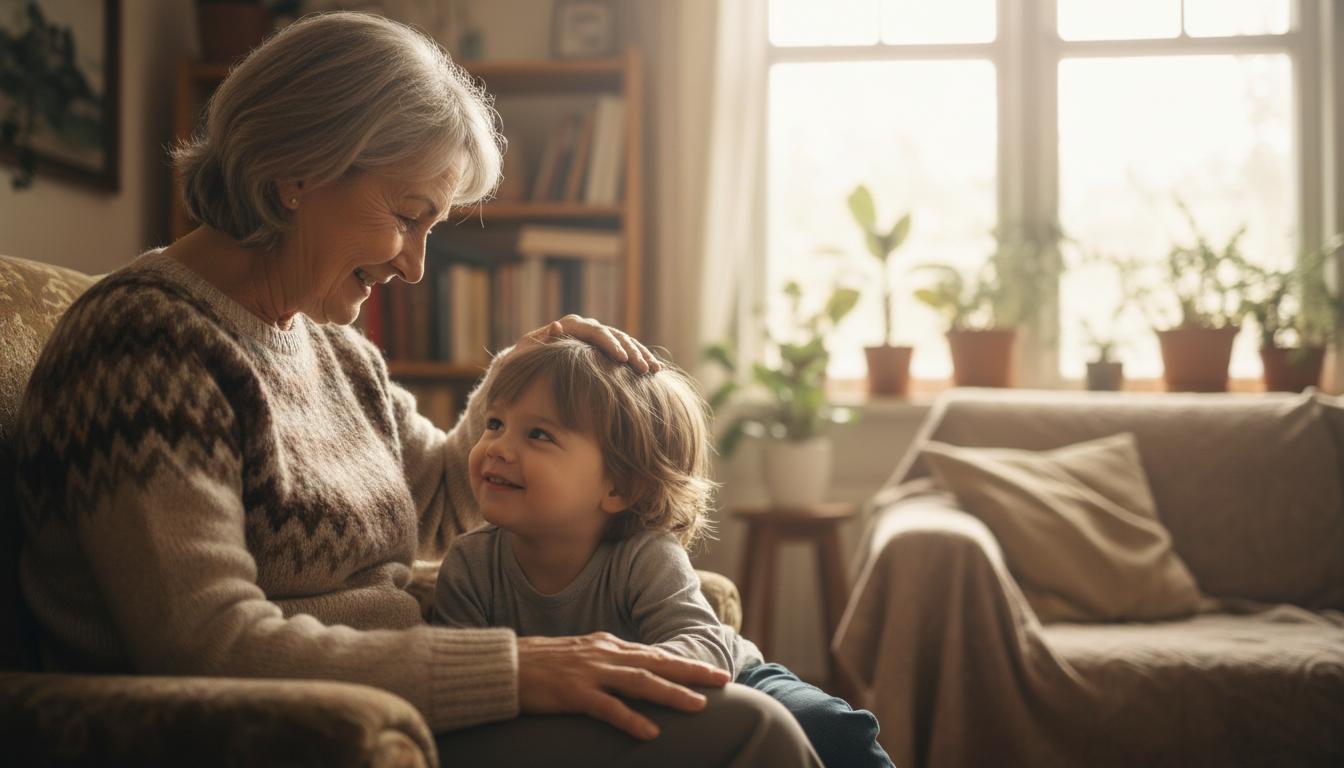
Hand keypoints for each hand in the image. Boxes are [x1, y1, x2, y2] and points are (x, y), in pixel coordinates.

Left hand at [515, 315, 662, 373]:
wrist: (528, 361)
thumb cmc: (524, 360)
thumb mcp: (527, 351)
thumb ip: (542, 341)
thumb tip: (556, 325)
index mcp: (570, 326)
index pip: (595, 332)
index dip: (610, 344)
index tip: (622, 359)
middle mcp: (586, 327)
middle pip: (614, 335)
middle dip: (631, 352)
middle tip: (643, 368)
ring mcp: (596, 336)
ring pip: (624, 341)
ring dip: (640, 354)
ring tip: (654, 369)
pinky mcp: (603, 348)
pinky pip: (626, 350)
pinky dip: (640, 358)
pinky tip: (654, 370)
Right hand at [516, 632, 730, 739]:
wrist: (505, 665)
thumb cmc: (541, 664)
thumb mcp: (581, 656)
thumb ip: (608, 662)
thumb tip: (634, 670)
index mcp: (607, 645)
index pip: (654, 654)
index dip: (685, 663)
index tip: (712, 672)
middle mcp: (604, 654)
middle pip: (657, 663)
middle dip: (692, 672)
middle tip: (723, 679)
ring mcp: (590, 673)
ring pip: (640, 682)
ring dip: (672, 694)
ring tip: (699, 707)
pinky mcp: (574, 693)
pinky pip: (608, 708)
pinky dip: (631, 719)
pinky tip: (650, 732)